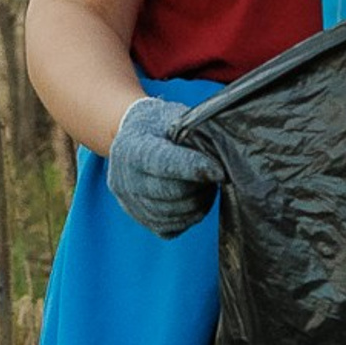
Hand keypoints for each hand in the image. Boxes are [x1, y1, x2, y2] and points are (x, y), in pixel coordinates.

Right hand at [106, 95, 223, 236]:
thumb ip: (193, 134)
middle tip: (216, 174)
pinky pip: (172, 228)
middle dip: (201, 186)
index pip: (163, 163)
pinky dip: (190, 217)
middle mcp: (125, 179)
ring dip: (199, 202)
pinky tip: (196, 199)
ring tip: (207, 185)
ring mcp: (129, 203)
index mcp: (132, 149)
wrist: (132, 138)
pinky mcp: (140, 220)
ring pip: (174, 214)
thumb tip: (220, 156)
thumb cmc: (159, 125)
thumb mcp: (173, 116)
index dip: (194, 168)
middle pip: (171, 192)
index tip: (220, 171)